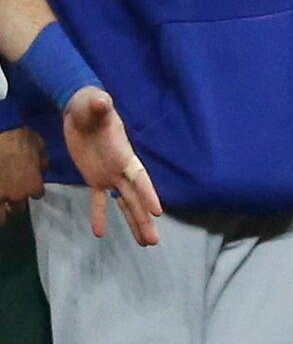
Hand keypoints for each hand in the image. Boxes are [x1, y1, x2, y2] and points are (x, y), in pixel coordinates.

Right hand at [0, 125, 45, 224]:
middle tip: (10, 191)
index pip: (36, 195)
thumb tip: (41, 169)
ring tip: (2, 200)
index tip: (26, 183)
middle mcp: (17, 195)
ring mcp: (0, 194)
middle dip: (14, 201)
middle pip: (17, 207)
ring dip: (1, 207)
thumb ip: (42, 163)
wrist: (1, 132)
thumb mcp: (40, 147)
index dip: (31, 188)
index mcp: (33, 187)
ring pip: (0, 214)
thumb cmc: (21, 137)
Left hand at [61, 88, 158, 244]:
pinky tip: (100, 233)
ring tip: (145, 243)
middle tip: (154, 241)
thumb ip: (100, 105)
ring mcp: (110, 176)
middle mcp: (121, 170)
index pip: (139, 178)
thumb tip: (103, 100)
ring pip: (125, 204)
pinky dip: (100, 215)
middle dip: (144, 219)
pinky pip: (100, 200)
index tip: (158, 212)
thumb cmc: (92, 106)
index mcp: (125, 155)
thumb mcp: (95, 104)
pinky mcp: (95, 178)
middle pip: (136, 199)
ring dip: (134, 223)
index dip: (149, 194)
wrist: (82, 110)